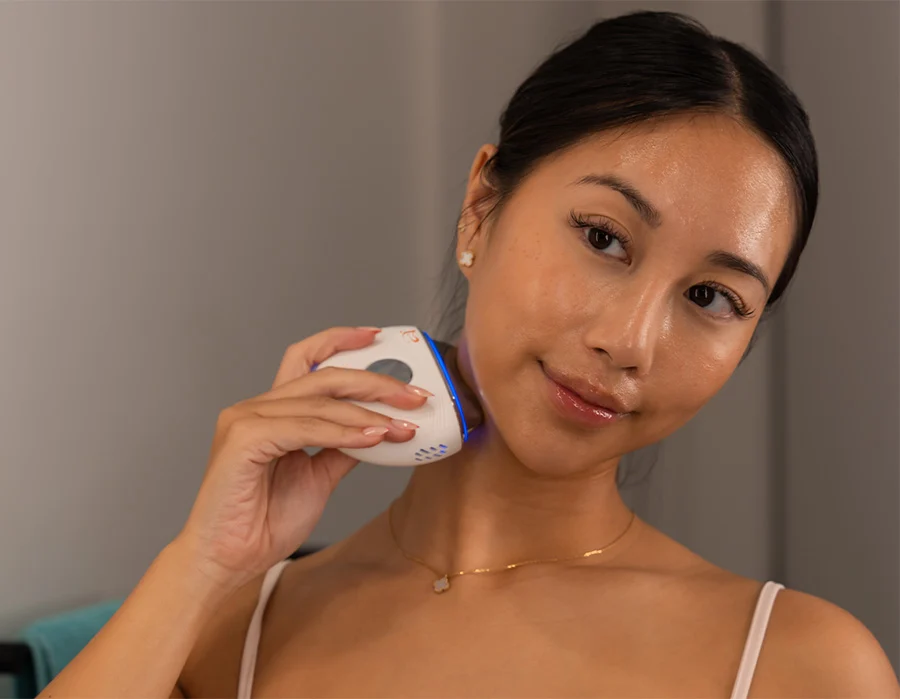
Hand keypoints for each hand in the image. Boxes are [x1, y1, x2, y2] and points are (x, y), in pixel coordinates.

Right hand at [173, 326, 429, 589]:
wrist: (229, 561)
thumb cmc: (263, 521)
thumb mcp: (319, 477)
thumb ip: (343, 448)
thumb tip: (379, 429)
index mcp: (272, 412)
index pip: (306, 360)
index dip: (340, 341)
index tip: (377, 337)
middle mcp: (256, 407)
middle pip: (322, 376)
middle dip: (374, 382)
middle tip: (414, 395)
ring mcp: (246, 419)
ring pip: (319, 401)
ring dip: (367, 412)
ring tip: (402, 425)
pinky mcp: (244, 438)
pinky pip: (305, 427)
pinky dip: (343, 432)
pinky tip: (372, 438)